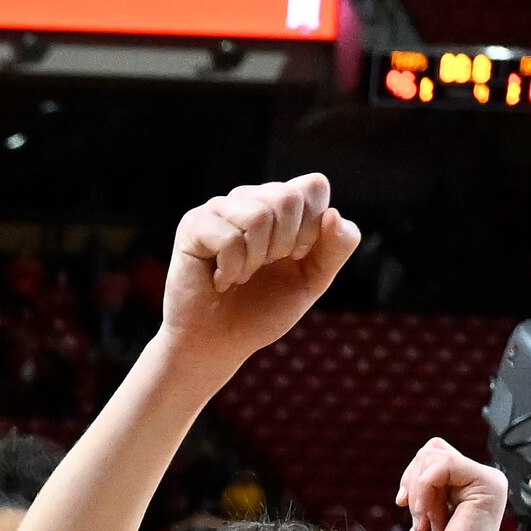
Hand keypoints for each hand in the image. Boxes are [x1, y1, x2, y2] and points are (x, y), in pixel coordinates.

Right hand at [156, 175, 358, 382]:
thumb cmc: (262, 310)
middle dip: (283, 246)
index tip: (295, 256)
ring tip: (240, 276)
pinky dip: (231, 270)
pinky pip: (229, 238)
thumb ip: (336, 248)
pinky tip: (220, 280)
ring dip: (254, 261)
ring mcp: (220, 208)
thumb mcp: (312, 280)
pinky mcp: (194, 224)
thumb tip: (333, 215)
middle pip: (288, 199)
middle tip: (263, 269)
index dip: (312, 227)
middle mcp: (251, 198)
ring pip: (259, 216)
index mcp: (282, 205)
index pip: (313, 186)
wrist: (218, 344)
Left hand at [394, 438, 512, 530]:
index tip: (407, 507)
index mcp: (469, 487)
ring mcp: (489, 482)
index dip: (411, 477)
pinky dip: (424, 489)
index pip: (432, 455)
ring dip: (418, 491)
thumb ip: (427, 485)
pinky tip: (429, 519)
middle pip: (432, 449)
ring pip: (434, 454)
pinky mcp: (489, 485)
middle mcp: (483, 481)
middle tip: (422, 520)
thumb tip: (421, 460)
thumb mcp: (423, 513)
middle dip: (413, 482)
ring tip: (428, 523)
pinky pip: (443, 463)